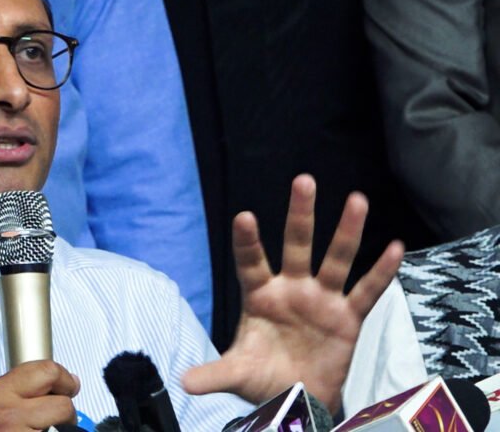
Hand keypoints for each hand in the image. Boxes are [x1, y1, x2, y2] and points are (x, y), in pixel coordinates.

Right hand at [0, 360, 80, 431]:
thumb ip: (20, 390)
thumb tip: (65, 380)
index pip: (46, 370)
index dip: (64, 378)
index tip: (69, 385)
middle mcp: (6, 412)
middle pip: (60, 397)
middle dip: (67, 403)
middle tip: (64, 412)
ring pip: (64, 420)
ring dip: (64, 426)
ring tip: (50, 429)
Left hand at [182, 174, 402, 412]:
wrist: (296, 397)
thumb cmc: (262, 377)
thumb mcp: (236, 374)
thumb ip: (214, 374)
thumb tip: (182, 383)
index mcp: (259, 296)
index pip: (250, 262)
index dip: (248, 241)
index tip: (243, 217)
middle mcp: (292, 289)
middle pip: (296, 245)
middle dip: (300, 215)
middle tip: (303, 180)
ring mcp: (321, 300)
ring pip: (336, 260)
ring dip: (347, 232)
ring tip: (357, 200)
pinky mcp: (348, 318)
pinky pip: (367, 292)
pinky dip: (381, 272)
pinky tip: (395, 247)